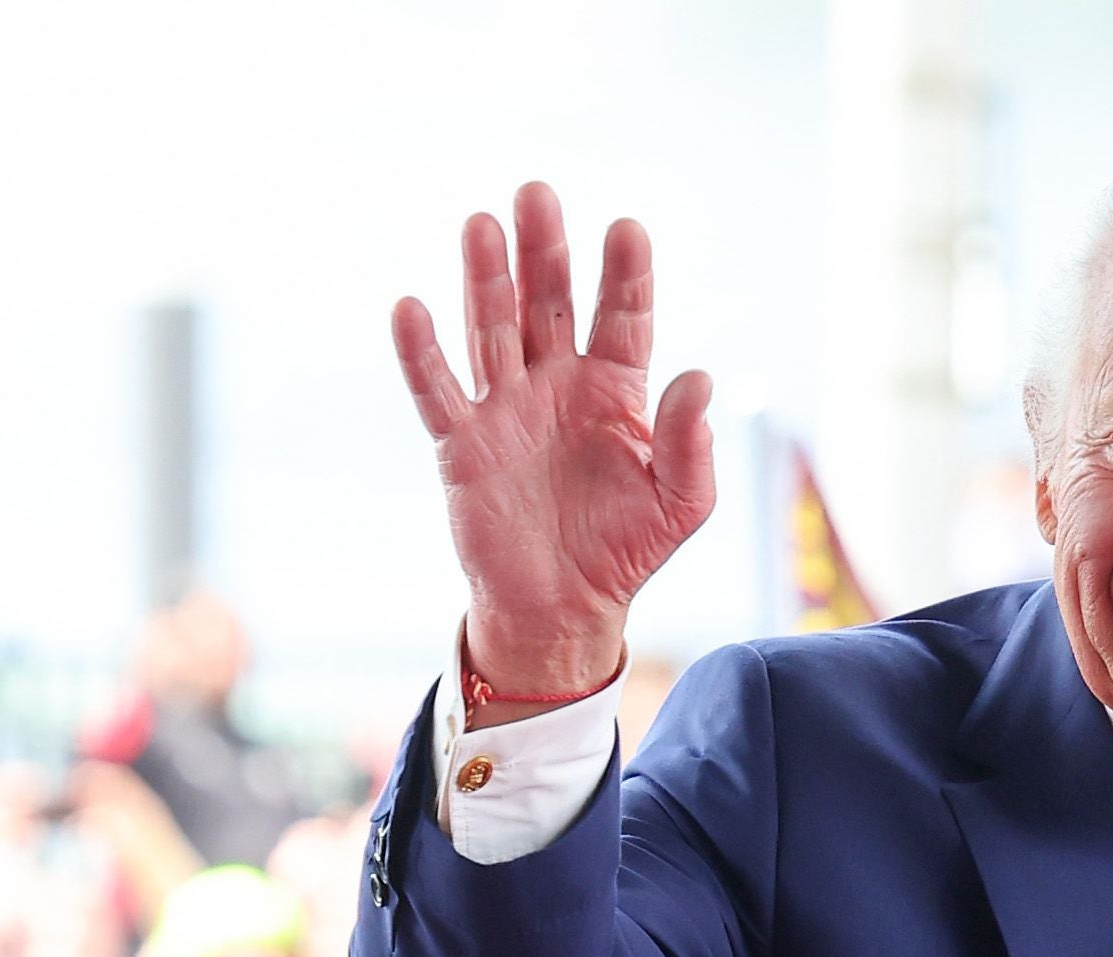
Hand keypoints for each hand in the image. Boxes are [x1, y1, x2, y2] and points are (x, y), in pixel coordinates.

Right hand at [389, 181, 714, 705]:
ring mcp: (506, 407)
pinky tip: (412, 309)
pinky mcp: (462, 443)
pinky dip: (422, 353)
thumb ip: (692, 445)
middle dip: (545, 251)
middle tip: (537, 193)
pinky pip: (439, 391)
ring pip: (493, 329)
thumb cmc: (627, 548)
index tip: (627, 229)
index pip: (622, 318)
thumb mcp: (680, 504)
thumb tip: (700, 377)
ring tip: (483, 224)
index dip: (624, 275)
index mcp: (615, 391)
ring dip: (486, 278)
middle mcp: (557, 384)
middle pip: (548, 304)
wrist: (564, 607)